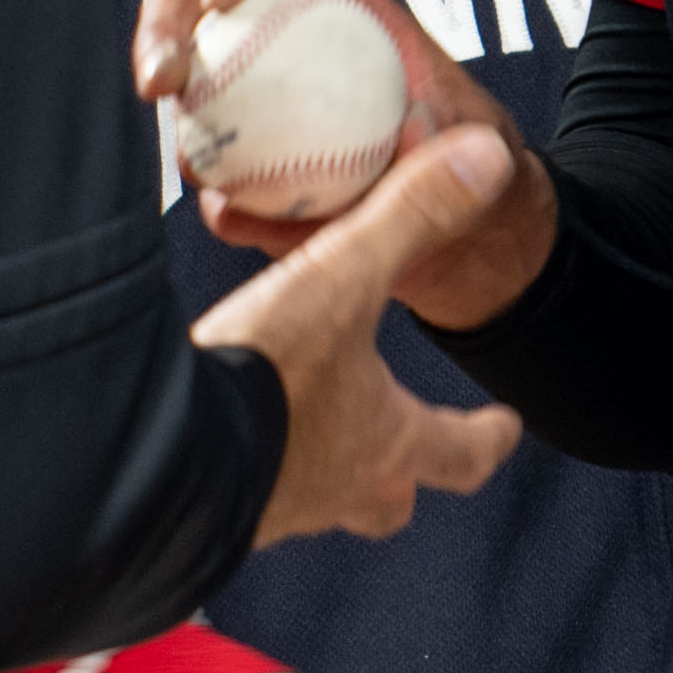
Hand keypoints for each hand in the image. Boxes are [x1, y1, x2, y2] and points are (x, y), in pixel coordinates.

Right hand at [149, 0, 558, 323]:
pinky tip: (229, 214)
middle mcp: (282, 56)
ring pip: (199, 106)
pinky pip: (227, 187)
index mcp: (333, 14)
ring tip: (191, 164)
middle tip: (160, 79)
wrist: (471, 225)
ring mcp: (262, 119)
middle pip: (200, 20)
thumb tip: (416, 128)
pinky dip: (224, 201)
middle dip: (163, 32)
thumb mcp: (478, 137)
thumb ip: (448, 130)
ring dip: (178, 125)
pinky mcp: (258, 183)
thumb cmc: (475, 154)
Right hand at [197, 124, 531, 546]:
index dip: (488, 436)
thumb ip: (409, 217)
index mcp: (384, 442)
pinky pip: (247, 497)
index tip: (508, 428)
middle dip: (402, 480)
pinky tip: (224, 443)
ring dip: (320, 473)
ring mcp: (275, 510)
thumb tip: (487, 157)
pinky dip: (249, 470)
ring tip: (301, 439)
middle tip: (404, 464)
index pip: (461, 452)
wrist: (164, 455)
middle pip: (389, 501)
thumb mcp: (342, 278)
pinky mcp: (214, 515)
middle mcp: (337, 489)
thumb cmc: (265, 372)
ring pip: (316, 502)